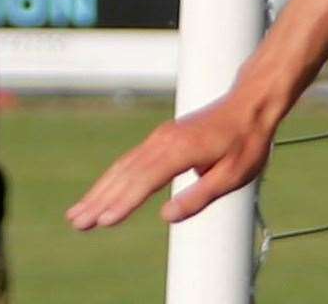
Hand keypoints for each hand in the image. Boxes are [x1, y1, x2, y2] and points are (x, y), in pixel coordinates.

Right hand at [67, 89, 276, 228]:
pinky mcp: (160, 139)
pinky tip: (99, 193)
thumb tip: (166, 216)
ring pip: (123, 167)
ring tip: (76, 215)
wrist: (251, 103)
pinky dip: (111, 179)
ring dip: (99, 191)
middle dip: (100, 201)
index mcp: (184, 150)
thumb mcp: (235, 174)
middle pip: (127, 174)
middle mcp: (165, 141)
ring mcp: (160, 138)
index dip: (125, 202)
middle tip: (78, 224)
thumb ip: (200, 196)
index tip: (104, 221)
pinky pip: (130, 161)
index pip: (147, 179)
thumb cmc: (247, 140)